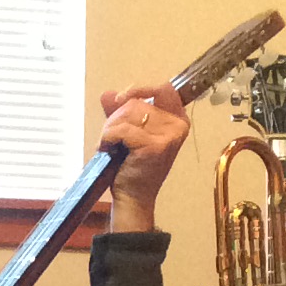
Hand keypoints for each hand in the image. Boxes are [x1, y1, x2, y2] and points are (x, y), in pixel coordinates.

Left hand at [98, 82, 190, 231]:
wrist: (133, 196)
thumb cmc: (132, 166)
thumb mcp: (128, 134)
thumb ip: (120, 112)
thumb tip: (107, 93)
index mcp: (177, 119)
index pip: (164, 89)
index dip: (140, 89)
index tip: (120, 99)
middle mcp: (178, 125)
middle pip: (138, 102)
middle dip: (116, 117)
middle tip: (110, 137)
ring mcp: (168, 136)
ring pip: (129, 113)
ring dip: (110, 128)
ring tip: (109, 145)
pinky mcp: (155, 145)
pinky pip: (123, 129)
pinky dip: (108, 138)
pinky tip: (108, 150)